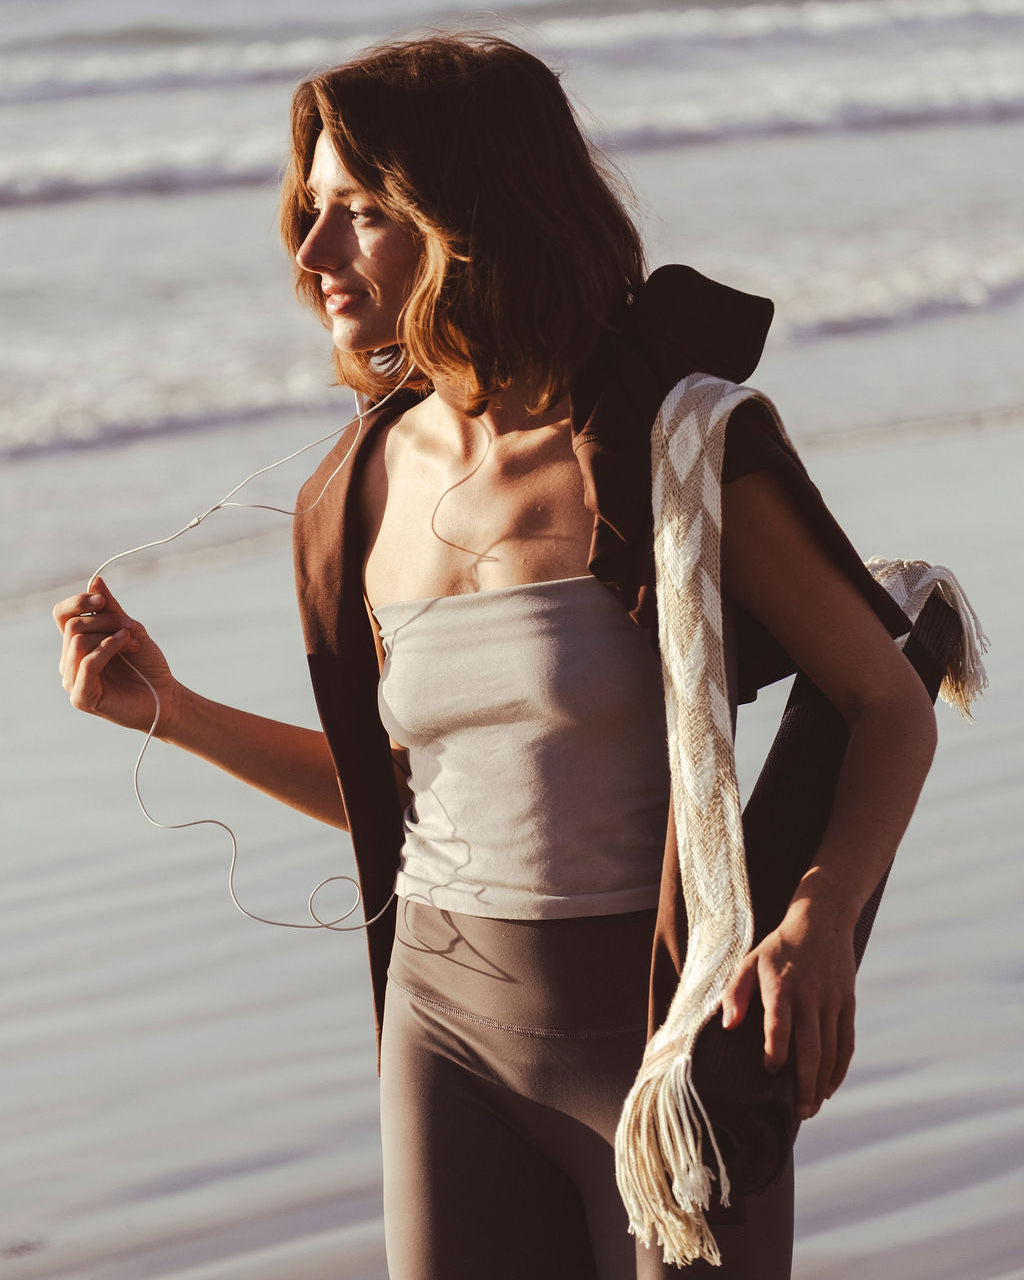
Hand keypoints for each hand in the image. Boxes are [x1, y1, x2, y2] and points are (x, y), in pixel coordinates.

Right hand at [54, 576, 180, 734]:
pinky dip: (107, 648)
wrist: (166, 696)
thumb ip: (111, 609)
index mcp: (78, 644)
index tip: (102, 600)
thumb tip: (95, 581)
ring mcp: (73, 680)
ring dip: (110, 635)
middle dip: (106, 620)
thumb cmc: (148, 666)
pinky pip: (87, 663)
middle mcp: (70, 661)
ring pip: (78, 642)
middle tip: (132, 627)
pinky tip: (125, 645)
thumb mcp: (130, 630)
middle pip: (73, 625)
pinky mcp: (81, 697)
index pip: (62, 615)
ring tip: (133, 642)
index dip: (78, 602)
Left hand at [720, 900, 856, 1119]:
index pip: (779, 1026)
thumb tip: (728, 1026)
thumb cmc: (778, 947)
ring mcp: (831, 1000)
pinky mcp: (847, 1002)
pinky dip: (840, 1068)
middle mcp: (809, 995)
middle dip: (805, 1084)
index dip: (775, 1052)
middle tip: (800, 1112)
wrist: (821, 921)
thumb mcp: (749, 962)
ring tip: (812, 1107)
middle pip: (810, 1047)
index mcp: (781, 986)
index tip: (771, 1071)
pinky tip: (830, 1086)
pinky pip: (847, 1042)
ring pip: (831, 1050)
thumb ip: (735, 993)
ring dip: (823, 1082)